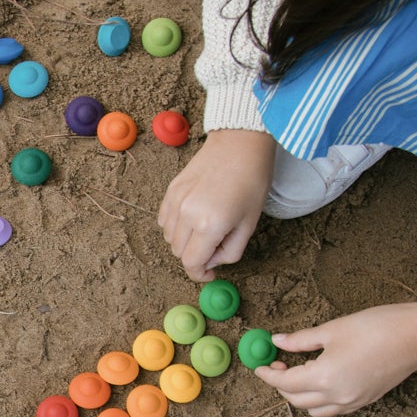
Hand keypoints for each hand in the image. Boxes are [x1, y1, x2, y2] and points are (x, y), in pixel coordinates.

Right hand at [158, 129, 275, 280]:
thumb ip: (230, 251)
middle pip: (179, 252)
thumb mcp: (250, 224)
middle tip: (215, 245)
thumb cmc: (252, 181)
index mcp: (209, 225)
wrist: (240, 143)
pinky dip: (175, 226)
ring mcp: (175, 201)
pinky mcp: (171, 190)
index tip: (210, 274)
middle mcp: (187, 215)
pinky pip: (164, 220)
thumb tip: (213, 261)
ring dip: (185, 241)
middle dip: (195, 256)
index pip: (192, 263)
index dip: (200, 274)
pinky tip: (192, 217)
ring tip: (205, 228)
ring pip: (169, 238)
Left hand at [254, 300, 416, 416]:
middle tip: (280, 364)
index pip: (285, 383)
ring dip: (301, 396)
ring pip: (315, 410)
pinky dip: (320, 401)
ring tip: (300, 373)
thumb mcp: (332, 330)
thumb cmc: (376, 327)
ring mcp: (353, 402)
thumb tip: (277, 341)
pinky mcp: (365, 401)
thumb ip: (301, 340)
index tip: (260, 366)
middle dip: (282, 385)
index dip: (269, 374)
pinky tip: (322, 379)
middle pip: (296, 400)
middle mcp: (337, 396)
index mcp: (324, 377)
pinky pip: (334, 409)